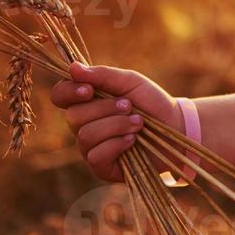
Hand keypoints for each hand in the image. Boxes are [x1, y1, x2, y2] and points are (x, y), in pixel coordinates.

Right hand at [49, 63, 183, 181]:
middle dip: (105, 109)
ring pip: (86, 136)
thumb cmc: (150, 102)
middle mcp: (83, 125)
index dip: (69, 92)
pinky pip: (95, 156)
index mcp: (86, 102)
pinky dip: (117, 144)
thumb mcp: (129, 82)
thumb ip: (101, 75)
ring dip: (116, 126)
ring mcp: (90, 147)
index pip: (60, 96)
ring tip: (138, 123)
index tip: (89, 90)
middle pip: (73, 116)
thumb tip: (72, 68)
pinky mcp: (101, 167)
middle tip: (129, 106)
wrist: (174, 126)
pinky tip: (133, 140)